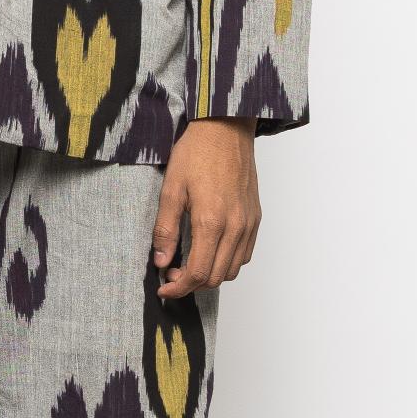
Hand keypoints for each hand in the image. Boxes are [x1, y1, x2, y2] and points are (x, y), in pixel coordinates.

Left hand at [151, 121, 259, 298]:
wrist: (225, 129)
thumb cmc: (197, 153)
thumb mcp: (171, 190)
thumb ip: (165, 230)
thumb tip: (161, 261)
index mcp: (211, 222)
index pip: (197, 273)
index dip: (178, 288)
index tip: (164, 288)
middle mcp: (235, 227)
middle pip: (215, 277)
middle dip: (191, 285)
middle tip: (172, 274)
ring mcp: (248, 223)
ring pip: (232, 270)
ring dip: (210, 275)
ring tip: (190, 263)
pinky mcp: (256, 217)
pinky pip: (244, 254)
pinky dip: (227, 262)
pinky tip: (210, 250)